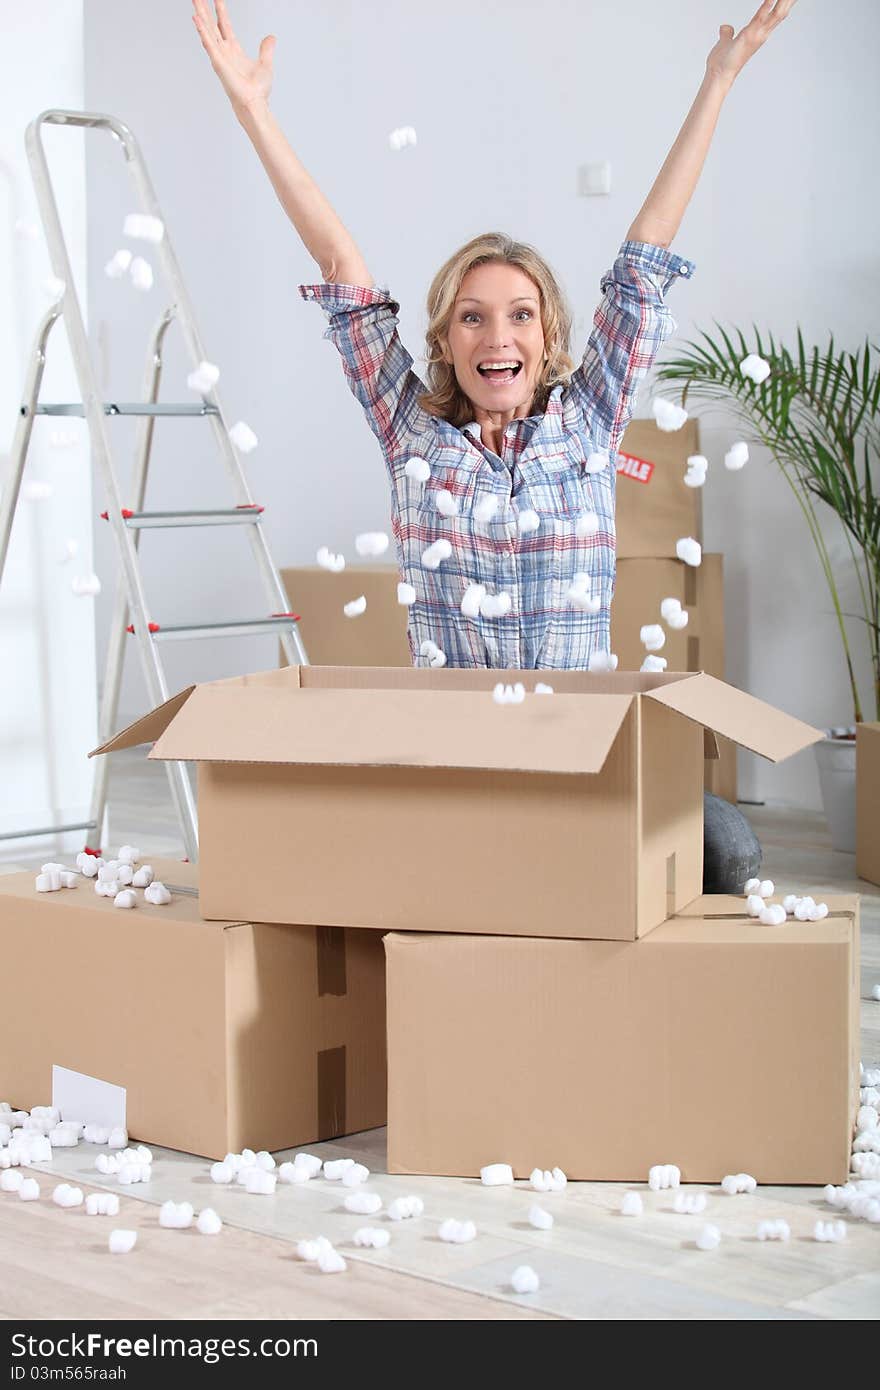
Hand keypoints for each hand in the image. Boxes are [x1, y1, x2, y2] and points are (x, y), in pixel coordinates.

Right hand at [192, 0, 275, 116]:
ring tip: (195, 0)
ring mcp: (219, 55)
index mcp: (234, 50)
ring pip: (207, 30)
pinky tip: (196, 18)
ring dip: (200, 15)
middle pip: (212, 25)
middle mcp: (224, 51)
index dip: (221, 11)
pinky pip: (208, 42)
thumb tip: (271, 37)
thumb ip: (266, 49)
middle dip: (205, 10)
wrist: (254, 103)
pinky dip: (202, 30)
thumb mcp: (265, 63)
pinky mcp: (217, 61)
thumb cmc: (257, 90)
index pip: (225, 25)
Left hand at [705, 0, 795, 85]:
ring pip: (777, 14)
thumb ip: (727, 34)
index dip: (785, 3)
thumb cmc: (723, 61)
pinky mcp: (749, 35)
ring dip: (785, 1)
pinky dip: (766, 6)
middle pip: (782, 12)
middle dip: (790, 0)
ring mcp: (757, 35)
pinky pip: (760, 18)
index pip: (776, 14)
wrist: (719, 75)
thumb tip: (726, 28)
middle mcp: (762, 33)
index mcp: (759, 32)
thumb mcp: (726, 42)